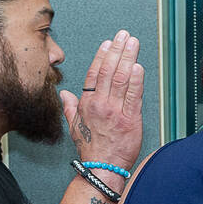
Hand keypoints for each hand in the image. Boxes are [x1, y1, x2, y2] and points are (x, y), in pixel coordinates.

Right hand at [59, 29, 144, 169]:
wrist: (102, 168)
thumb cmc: (91, 149)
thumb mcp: (74, 127)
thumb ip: (70, 107)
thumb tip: (64, 94)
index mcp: (87, 104)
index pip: (94, 73)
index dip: (102, 56)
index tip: (107, 43)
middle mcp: (100, 104)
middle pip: (109, 70)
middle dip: (117, 50)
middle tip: (124, 36)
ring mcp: (115, 111)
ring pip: (122, 78)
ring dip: (128, 58)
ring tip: (133, 43)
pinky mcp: (130, 119)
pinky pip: (134, 95)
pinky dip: (136, 80)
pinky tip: (138, 67)